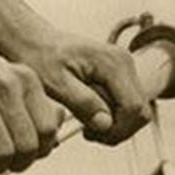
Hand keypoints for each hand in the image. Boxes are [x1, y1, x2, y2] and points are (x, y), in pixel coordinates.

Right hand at [0, 57, 64, 174]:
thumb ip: (32, 107)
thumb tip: (57, 136)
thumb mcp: (7, 85)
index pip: (49, 128)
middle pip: (28, 144)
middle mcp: (6, 82)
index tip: (24, 157)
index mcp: (25, 78)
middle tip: (4, 165)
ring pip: (3, 150)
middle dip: (17, 163)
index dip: (40, 151)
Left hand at [15, 31, 147, 144]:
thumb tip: (106, 124)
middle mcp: (125, 63)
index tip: (89, 134)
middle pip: (140, 112)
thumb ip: (82, 102)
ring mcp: (124, 68)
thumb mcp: (55, 83)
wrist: (34, 41)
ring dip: (114, 124)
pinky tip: (89, 114)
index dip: (116, 129)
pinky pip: (126, 104)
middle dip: (117, 130)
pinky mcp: (120, 75)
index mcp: (113, 63)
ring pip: (136, 111)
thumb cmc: (39, 57)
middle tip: (88, 133)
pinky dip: (112, 116)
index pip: (133, 109)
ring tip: (86, 123)